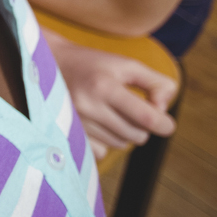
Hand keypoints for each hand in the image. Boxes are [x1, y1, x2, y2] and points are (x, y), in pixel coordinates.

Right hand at [47, 33, 176, 159]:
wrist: (49, 64)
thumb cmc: (93, 64)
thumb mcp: (126, 65)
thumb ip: (155, 83)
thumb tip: (164, 109)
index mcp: (104, 86)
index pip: (146, 117)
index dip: (164, 124)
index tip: (166, 123)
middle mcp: (88, 106)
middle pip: (136, 135)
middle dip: (142, 126)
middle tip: (133, 110)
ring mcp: (75, 123)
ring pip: (120, 144)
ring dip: (124, 133)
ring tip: (112, 113)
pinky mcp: (67, 134)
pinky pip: (101, 153)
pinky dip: (105, 142)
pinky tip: (99, 125)